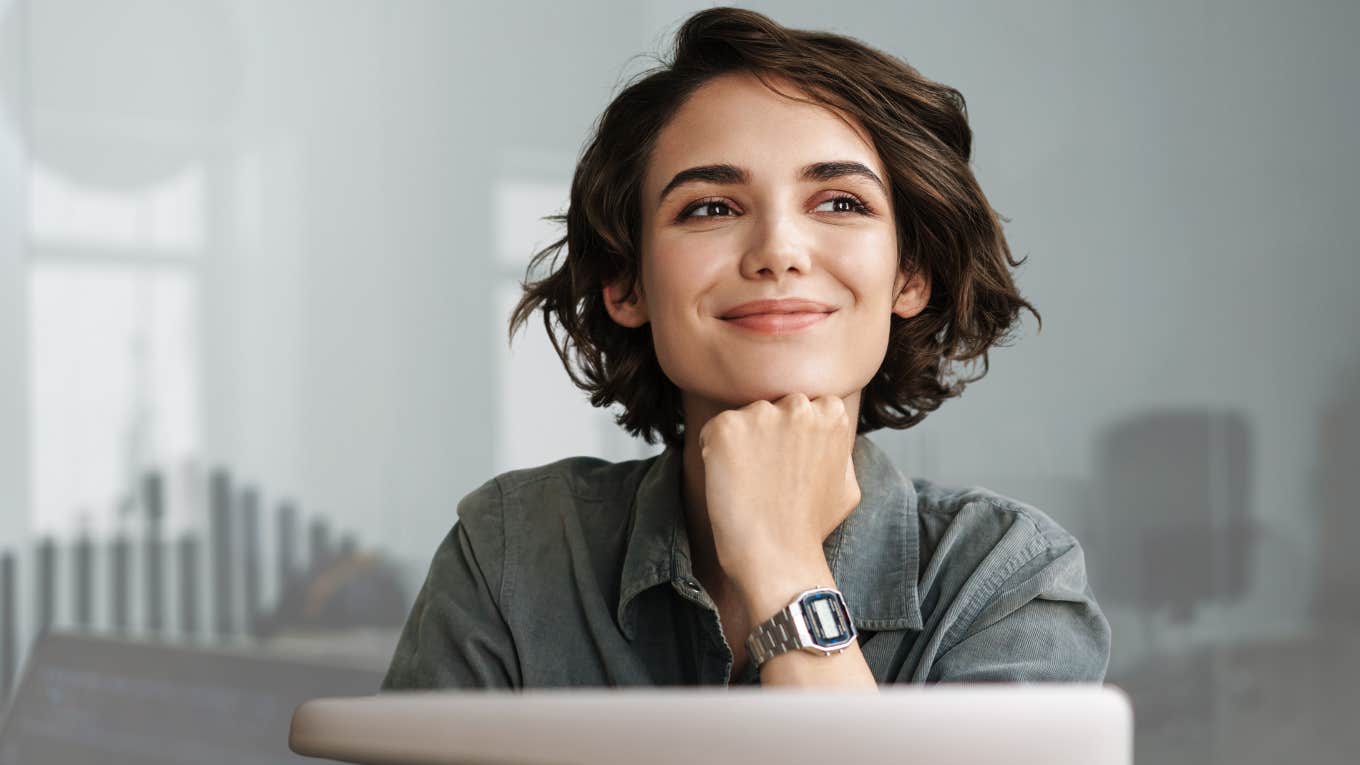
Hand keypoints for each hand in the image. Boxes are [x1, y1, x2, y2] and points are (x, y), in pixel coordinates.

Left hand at [697, 392, 860, 591]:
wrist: (778, 557)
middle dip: (766, 433)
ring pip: (743, 419)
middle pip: (772, 407)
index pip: (803, 405)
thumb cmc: (810, 528)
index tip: (788, 464)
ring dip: (741, 443)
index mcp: (831, 413)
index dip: (791, 436)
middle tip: (766, 475)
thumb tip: (830, 435)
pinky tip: (729, 482)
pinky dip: (713, 453)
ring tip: (749, 484)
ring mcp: (761, 414)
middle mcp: (798, 405)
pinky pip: (712, 431)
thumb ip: (839, 450)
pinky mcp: (726, 428)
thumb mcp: (847, 484)